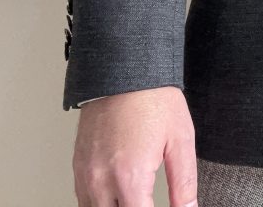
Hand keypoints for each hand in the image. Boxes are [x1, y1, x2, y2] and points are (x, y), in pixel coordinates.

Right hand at [72, 86, 197, 206]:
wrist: (123, 69)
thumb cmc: (154, 99)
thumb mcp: (181, 140)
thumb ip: (184, 183)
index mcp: (130, 176)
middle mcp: (101, 180)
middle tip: (148, 200)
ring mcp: (85, 173)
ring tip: (136, 200)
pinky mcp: (78, 165)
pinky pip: (83, 200)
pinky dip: (99, 204)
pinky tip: (116, 199)